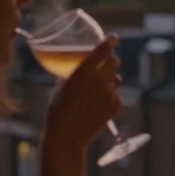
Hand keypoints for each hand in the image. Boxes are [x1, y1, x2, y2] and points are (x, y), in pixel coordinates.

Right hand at [43, 34, 121, 159]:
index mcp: (84, 71)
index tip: (113, 38)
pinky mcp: (115, 105)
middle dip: (111, 60)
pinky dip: (109, 96)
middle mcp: (100, 79)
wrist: (67, 137)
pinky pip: (116, 95)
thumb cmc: (57, 111)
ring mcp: (109, 93)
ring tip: (97, 89)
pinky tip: (97, 105)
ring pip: (117, 78)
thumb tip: (75, 72)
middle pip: (114, 61)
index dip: (110, 41)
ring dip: (110, 79)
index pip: (103, 49)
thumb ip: (71, 76)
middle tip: (105, 63)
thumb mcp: (59, 88)